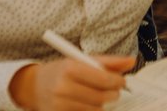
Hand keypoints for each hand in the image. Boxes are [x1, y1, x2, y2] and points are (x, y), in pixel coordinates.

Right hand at [10, 54, 134, 110]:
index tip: (122, 81)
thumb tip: (132, 62)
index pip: (102, 79)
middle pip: (101, 96)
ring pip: (95, 109)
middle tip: (115, 90)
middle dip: (113, 94)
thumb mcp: (81, 60)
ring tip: (98, 95)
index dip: (117, 81)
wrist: (34, 87)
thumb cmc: (62, 71)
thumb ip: (108, 61)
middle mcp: (63, 87)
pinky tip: (88, 103)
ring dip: (102, 103)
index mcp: (70, 68)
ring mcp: (59, 105)